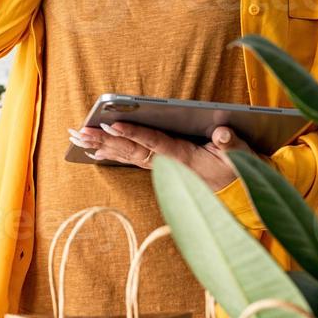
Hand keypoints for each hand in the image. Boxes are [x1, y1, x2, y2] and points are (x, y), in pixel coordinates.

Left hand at [68, 122, 255, 191]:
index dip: (134, 134)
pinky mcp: (159, 166)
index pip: (154, 143)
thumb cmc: (237, 170)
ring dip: (100, 145)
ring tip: (76, 136)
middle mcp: (167, 164)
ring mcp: (161, 167)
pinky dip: (110, 153)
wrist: (238, 193)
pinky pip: (130, 159)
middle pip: (130, 151)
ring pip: (125, 155)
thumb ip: (231, 143)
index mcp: (184, 158)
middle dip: (103, 140)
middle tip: (79, 131)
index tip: (113, 124)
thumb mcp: (241, 156)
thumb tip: (221, 133)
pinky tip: (92, 148)